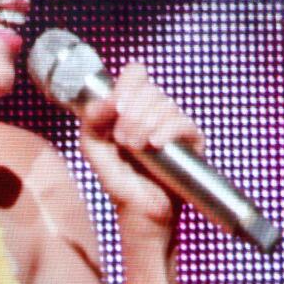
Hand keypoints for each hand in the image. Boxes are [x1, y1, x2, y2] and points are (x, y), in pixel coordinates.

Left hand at [79, 61, 205, 236]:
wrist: (139, 210)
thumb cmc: (118, 178)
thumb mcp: (93, 148)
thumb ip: (92, 121)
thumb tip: (106, 101)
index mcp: (131, 106)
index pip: (136, 73)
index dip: (127, 84)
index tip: (116, 106)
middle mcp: (154, 110)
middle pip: (148, 89)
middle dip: (130, 113)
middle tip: (122, 139)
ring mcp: (174, 123)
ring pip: (164, 104)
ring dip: (143, 125)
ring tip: (134, 148)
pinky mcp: (191, 140)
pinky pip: (183, 122)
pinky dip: (166, 131)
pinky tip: (155, 144)